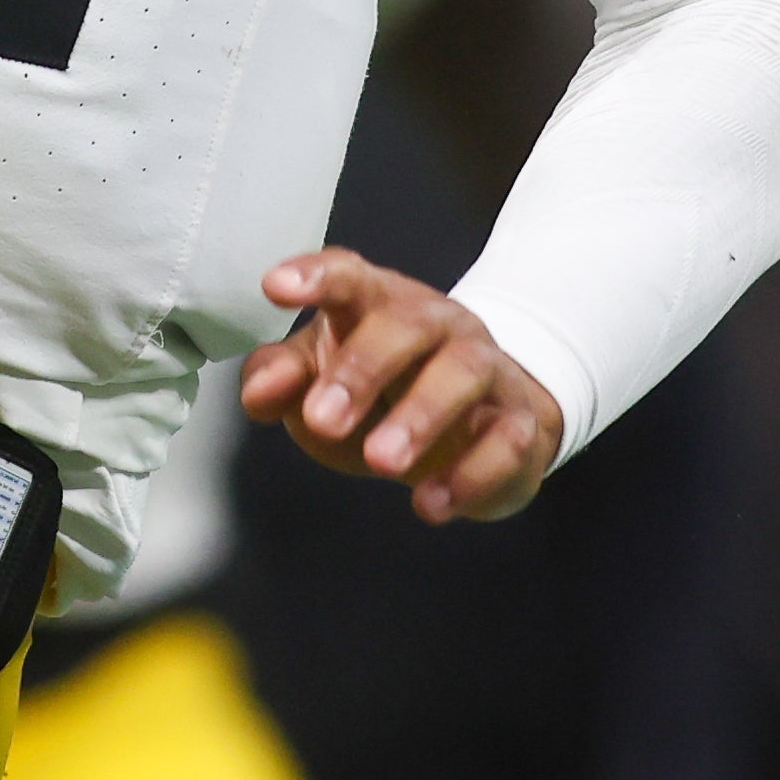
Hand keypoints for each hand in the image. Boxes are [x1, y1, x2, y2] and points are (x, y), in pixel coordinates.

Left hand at [242, 249, 560, 523]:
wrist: (483, 425)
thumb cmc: (384, 393)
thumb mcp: (322, 382)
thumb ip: (282, 380)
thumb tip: (258, 392)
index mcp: (379, 303)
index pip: (349, 276)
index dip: (315, 278)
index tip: (276, 288)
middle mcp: (437, 325)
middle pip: (407, 325)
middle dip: (363, 369)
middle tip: (323, 418)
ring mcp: (486, 369)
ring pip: (464, 373)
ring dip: (421, 417)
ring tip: (381, 463)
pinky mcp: (520, 423)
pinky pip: (507, 439)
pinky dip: (471, 474)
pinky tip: (431, 504)